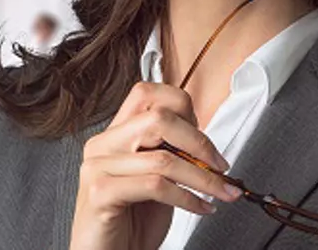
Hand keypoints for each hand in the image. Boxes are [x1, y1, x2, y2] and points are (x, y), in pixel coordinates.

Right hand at [70, 83, 240, 249]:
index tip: (205, 139)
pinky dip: (188, 198)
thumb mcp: (156, 181)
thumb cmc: (129, 224)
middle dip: (200, 142)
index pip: (147, 94)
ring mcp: (98, 167)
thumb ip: (170, 154)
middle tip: (220, 165)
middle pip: (158, 118)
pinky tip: (200, 208)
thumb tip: (205, 142)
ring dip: (203, 178)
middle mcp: (102, 145)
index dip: (183, 107)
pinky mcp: (100, 193)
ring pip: (163, 157)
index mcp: (114, 135)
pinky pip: (156, 186)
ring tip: (220, 191)